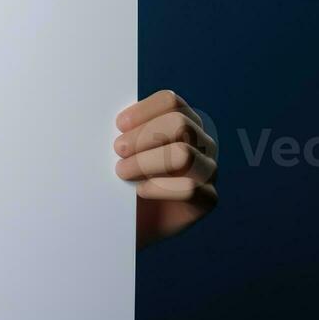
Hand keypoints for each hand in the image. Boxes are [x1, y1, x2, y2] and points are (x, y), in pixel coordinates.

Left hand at [114, 90, 217, 248]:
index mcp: (182, 120)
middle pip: (179, 124)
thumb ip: (123, 131)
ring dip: (146, 162)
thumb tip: (110, 119)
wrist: (126, 217)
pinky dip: (159, 188)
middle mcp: (201, 141)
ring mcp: (208, 169)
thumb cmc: (122, 175)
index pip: (171, 102)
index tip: (119, 125)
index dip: (143, 111)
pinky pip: (189, 189)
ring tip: (123, 171)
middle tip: (118, 150)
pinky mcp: (208, 198)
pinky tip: (140, 190)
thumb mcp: (121, 148)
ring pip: (184, 154)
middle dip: (142, 136)